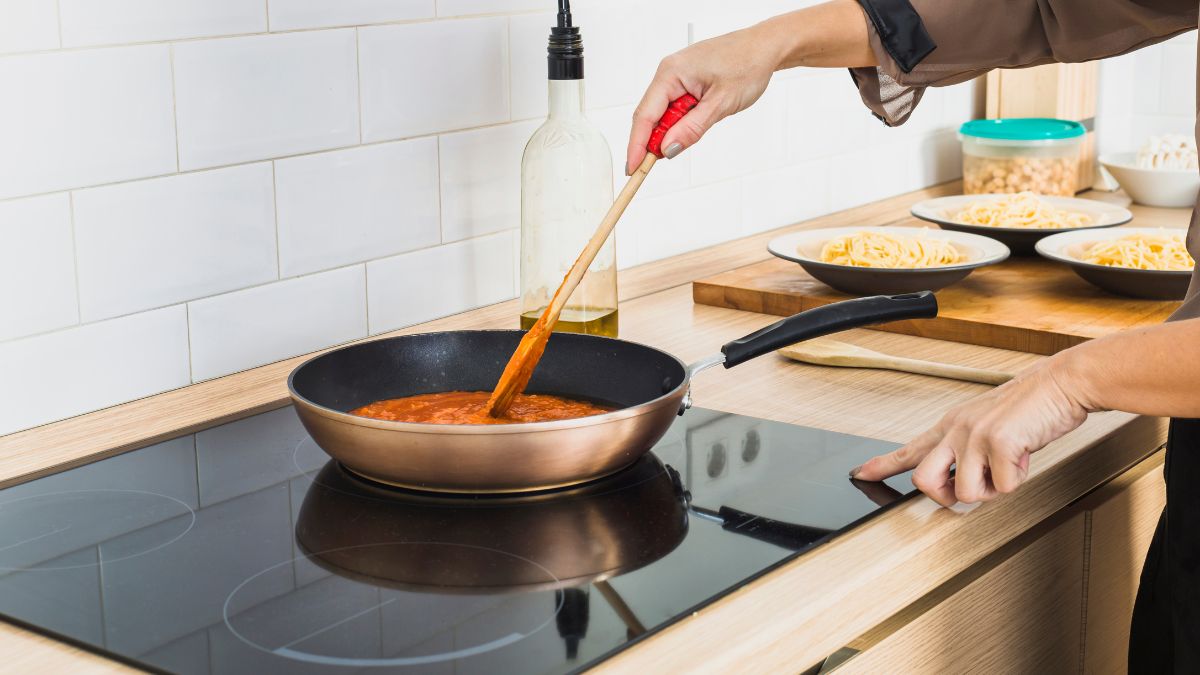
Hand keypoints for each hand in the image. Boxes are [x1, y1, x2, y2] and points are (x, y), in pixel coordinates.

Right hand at [625, 25, 780, 173]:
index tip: (633, 169)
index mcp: (671, 72)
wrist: (766, 47)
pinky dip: (680, 122)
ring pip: (663, 113)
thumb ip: (691, 129)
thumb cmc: (748, 65)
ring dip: (672, 131)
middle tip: (661, 163)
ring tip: (697, 130)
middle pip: (650, 116)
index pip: (645, 115)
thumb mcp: (721, 103)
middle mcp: (669, 72)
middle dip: (654, 141)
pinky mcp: (686, 81)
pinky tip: (694, 124)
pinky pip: (674, 106)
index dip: (637, 145)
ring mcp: (677, 76)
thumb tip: (668, 149)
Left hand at [851, 359, 1090, 506]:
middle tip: (967, 491)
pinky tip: (1024, 457)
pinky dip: (1018, 480)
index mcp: (952, 425)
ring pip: (965, 493)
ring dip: (991, 491)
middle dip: (944, 497)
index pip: (910, 449)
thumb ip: (967, 450)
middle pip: (924, 481)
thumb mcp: (987, 424)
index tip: (860, 474)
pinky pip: (1003, 486)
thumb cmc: (1030, 408)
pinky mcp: (1000, 442)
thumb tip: (958, 482)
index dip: (882, 465)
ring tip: (1007, 468)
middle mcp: (957, 429)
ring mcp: (976, 435)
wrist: (1062, 384)